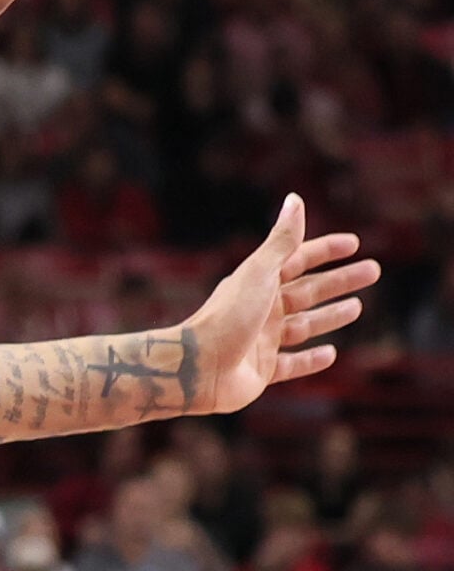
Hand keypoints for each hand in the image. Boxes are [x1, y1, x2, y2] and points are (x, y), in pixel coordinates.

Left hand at [185, 194, 379, 413]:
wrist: (197, 366)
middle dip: (339, 281)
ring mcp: (261, 340)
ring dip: (329, 316)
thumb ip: (281, 241)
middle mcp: (260, 309)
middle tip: (373, 271)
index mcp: (258, 283)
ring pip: (303, 326)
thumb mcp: (260, 273)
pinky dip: (311, 360)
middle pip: (307, 291)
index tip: (355, 243)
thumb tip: (295, 199)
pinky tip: (331, 354)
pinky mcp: (262, 371)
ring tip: (357, 308)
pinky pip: (291, 364)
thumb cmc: (229, 315)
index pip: (298, 260)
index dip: (325, 250)